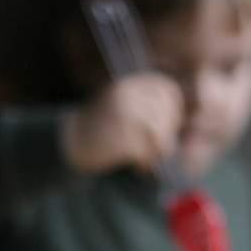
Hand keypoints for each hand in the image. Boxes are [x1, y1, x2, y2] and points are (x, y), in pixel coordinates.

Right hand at [60, 72, 183, 172]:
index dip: (174, 108)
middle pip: (168, 113)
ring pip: (161, 135)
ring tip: (147, 159)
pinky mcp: (121, 139)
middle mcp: (127, 97)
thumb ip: (145, 104)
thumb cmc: (100, 127)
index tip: (169, 123)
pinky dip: (147, 163)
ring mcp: (124, 117)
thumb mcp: (121, 104)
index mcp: (128, 85)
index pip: (167, 89)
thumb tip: (181, 116)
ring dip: (159, 152)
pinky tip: (137, 165)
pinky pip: (148, 152)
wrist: (69, 142)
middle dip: (168, 133)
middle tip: (158, 147)